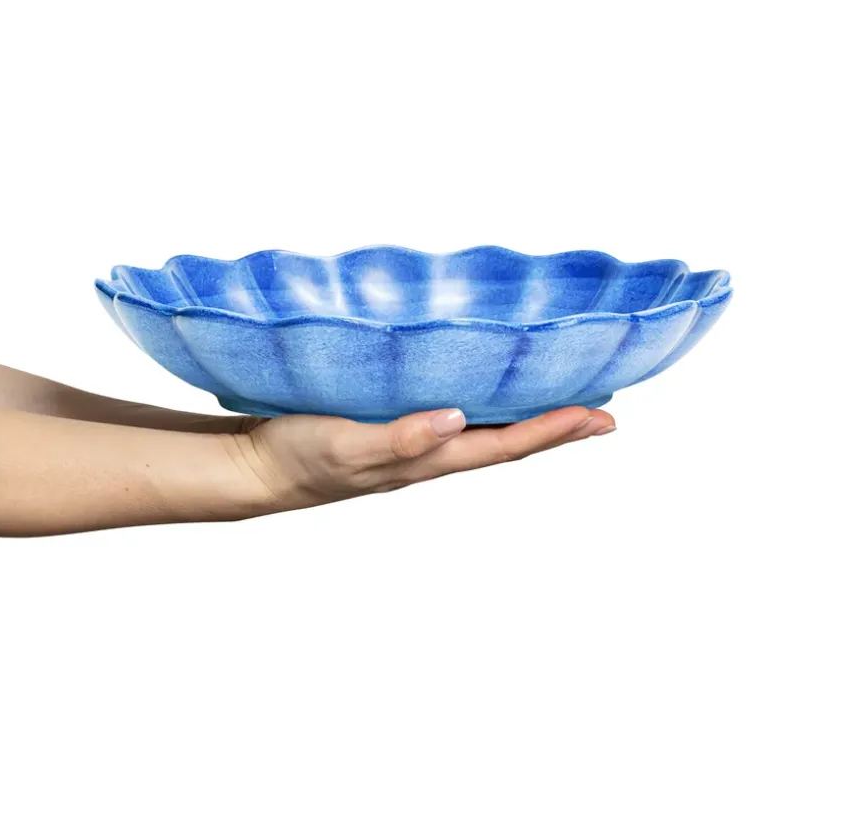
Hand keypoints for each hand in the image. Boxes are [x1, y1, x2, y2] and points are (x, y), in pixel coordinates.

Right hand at [221, 405, 615, 515]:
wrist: (258, 468)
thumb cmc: (297, 457)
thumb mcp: (344, 446)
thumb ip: (398, 438)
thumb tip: (453, 420)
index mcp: (425, 459)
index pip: (504, 444)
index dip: (553, 431)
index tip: (599, 418)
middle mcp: (430, 453)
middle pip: (508, 442)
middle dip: (557, 430)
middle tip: (604, 416)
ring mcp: (414, 444)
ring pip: (486, 432)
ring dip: (530, 422)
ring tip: (564, 405)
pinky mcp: (394, 428)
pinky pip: (457, 419)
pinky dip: (488, 409)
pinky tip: (488, 395)